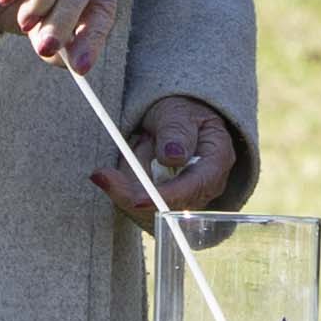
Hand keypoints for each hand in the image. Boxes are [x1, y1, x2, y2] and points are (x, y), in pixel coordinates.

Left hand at [114, 93, 254, 217]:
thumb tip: (173, 156)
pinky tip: (134, 159)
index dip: (165, 197)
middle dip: (133, 189)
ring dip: (129, 179)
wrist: (179, 120)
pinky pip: (137, 207)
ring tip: (139, 144)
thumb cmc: (181, 114)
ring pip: (147, 210)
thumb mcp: (179, 111)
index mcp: (216, 162)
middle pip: (168, 207)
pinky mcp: (165, 205)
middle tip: (104, 172)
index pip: (194, 188)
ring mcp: (186, 200)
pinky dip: (126, 185)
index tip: (135, 199)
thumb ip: (176, 130)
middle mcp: (206, 188)